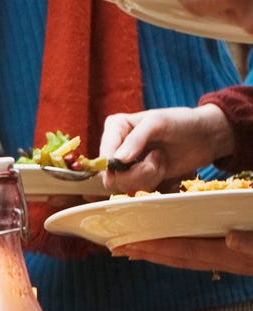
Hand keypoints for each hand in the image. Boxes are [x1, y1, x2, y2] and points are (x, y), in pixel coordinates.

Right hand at [98, 104, 234, 192]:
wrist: (206, 136)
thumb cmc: (181, 122)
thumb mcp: (158, 123)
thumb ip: (136, 139)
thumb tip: (117, 160)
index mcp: (116, 127)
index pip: (104, 152)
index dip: (114, 163)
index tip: (131, 162)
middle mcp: (118, 146)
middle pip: (112, 174)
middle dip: (138, 171)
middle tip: (156, 157)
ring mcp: (129, 164)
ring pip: (126, 184)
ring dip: (149, 175)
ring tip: (161, 158)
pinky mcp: (142, 176)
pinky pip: (140, 188)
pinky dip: (155, 180)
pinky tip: (163, 165)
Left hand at [113, 232, 252, 274]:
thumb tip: (231, 239)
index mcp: (232, 255)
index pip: (186, 250)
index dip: (157, 246)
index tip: (130, 242)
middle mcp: (226, 261)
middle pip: (178, 257)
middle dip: (147, 253)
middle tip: (117, 247)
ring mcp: (230, 261)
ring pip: (186, 258)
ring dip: (159, 254)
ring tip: (132, 248)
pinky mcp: (235, 258)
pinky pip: (199, 255)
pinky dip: (179, 251)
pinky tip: (169, 247)